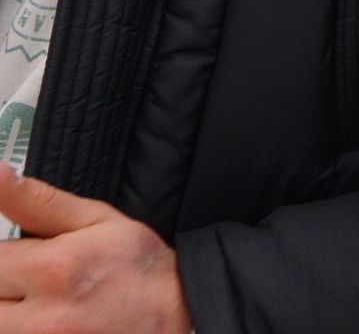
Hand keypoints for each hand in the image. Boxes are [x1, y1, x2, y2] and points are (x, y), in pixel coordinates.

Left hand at [0, 164, 189, 332]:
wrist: (177, 314)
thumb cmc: (138, 267)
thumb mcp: (96, 219)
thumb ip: (37, 201)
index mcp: (52, 269)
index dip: (6, 255)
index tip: (24, 257)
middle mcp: (41, 318)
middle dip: (6, 283)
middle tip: (32, 279)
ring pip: (0, 322)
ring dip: (10, 309)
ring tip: (35, 301)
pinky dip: (23, 326)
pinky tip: (43, 318)